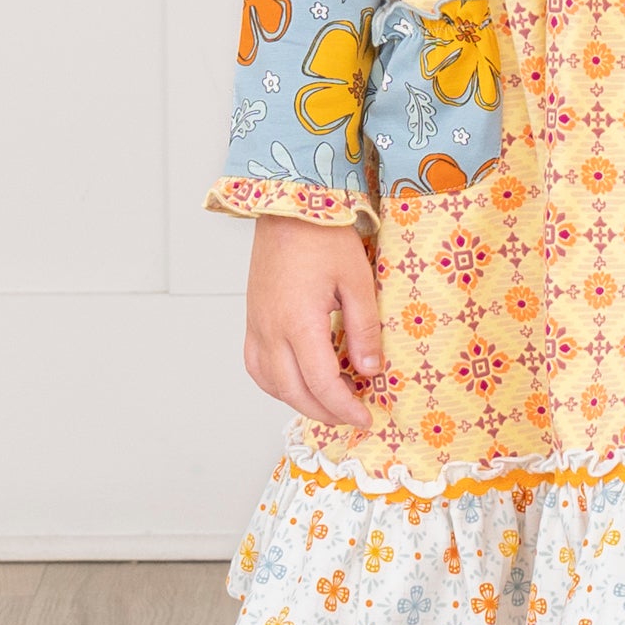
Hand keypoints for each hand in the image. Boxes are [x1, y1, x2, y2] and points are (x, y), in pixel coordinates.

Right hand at [244, 215, 383, 430]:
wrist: (288, 206)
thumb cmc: (324, 236)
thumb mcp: (357, 280)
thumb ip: (364, 329)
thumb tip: (371, 372)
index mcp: (298, 323)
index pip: (322, 384)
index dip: (345, 408)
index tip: (367, 418)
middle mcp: (271, 331)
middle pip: (294, 393)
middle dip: (326, 412)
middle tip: (354, 415)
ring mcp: (256, 326)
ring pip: (272, 385)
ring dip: (301, 401)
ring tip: (332, 401)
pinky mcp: (252, 319)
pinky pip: (258, 367)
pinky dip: (278, 384)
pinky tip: (299, 381)